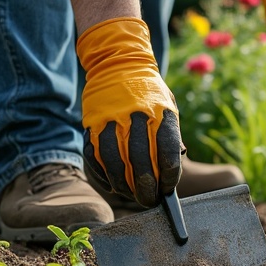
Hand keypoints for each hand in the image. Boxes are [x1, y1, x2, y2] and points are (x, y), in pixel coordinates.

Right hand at [76, 17, 183, 207]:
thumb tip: (173, 167)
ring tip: (132, 195)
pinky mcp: (91, 125)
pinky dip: (104, 176)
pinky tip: (114, 184)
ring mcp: (110, 120)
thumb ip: (171, 136)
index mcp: (161, 111)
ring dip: (124, 185)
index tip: (169, 189)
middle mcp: (136, 115)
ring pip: (115, 162)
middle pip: (140, 160)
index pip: (167, 149)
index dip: (169, 174)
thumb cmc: (150, 94)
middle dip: (146, 187)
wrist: (118, 65)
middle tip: (150, 201)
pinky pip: (96, 157)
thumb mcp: (169, 107)